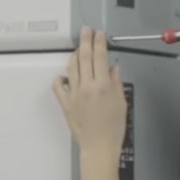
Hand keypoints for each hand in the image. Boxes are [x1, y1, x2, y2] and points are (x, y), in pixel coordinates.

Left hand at [52, 27, 128, 159]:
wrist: (99, 148)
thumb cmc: (113, 130)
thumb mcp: (121, 103)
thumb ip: (116, 83)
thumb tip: (113, 69)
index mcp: (104, 86)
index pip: (100, 57)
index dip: (99, 43)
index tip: (99, 34)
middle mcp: (87, 87)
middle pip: (84, 57)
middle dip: (86, 41)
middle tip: (86, 31)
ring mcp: (74, 95)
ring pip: (72, 67)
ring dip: (74, 55)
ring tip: (78, 49)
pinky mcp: (66, 104)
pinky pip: (58, 86)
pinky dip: (60, 77)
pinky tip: (65, 75)